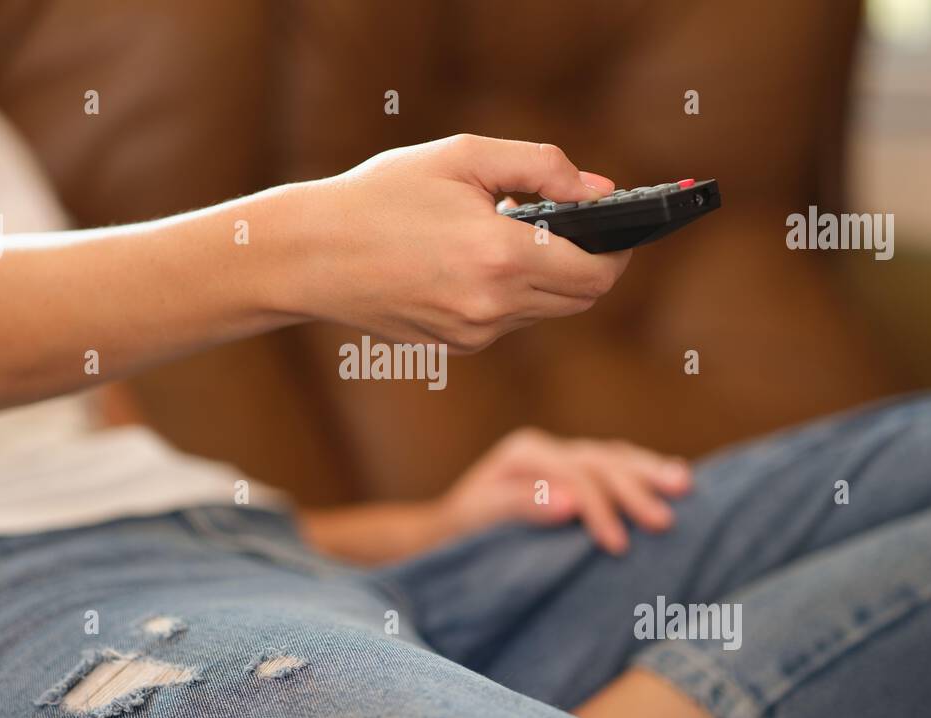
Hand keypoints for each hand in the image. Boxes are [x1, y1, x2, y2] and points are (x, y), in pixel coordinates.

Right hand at [277, 134, 630, 352]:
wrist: (311, 256)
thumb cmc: (382, 195)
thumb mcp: (463, 158)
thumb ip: (542, 166)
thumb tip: (599, 191)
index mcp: (501, 256)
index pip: (598, 273)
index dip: (620, 250)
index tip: (620, 228)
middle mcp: (493, 306)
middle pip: (581, 299)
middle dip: (590, 265)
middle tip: (572, 227)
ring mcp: (474, 334)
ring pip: (546, 313)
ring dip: (548, 279)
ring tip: (510, 236)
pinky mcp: (456, 347)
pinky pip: (508, 322)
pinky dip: (511, 295)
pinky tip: (475, 262)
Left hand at [436, 428, 692, 552]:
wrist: (447, 531)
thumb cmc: (462, 530)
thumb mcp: (480, 518)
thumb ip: (522, 506)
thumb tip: (570, 503)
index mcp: (524, 454)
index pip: (574, 475)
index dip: (599, 508)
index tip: (618, 546)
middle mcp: (546, 448)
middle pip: (601, 461)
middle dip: (635, 488)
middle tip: (666, 520)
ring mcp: (563, 456)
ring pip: (614, 457)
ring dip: (650, 471)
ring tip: (685, 484)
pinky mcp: (575, 470)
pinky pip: (615, 464)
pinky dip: (643, 471)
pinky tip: (673, 475)